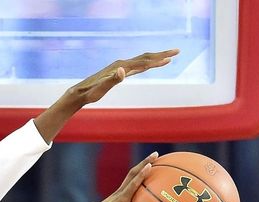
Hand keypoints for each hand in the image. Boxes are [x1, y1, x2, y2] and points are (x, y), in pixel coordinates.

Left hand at [64, 49, 180, 106]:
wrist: (80, 92)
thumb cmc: (90, 93)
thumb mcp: (101, 89)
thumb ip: (112, 80)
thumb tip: (122, 71)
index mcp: (120, 67)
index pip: (143, 62)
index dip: (157, 61)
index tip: (170, 59)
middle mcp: (121, 64)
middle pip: (145, 57)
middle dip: (162, 54)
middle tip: (178, 51)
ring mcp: (120, 67)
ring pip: (142, 60)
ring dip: (156, 58)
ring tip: (169, 57)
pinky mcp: (118, 71)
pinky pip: (136, 66)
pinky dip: (146, 64)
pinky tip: (151, 65)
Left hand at [84, 151, 158, 201]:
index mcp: (119, 201)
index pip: (132, 185)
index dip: (142, 175)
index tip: (151, 165)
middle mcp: (118, 194)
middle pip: (132, 174)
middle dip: (144, 163)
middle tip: (156, 154)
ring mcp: (117, 194)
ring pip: (131, 177)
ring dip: (141, 168)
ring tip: (154, 161)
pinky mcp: (117, 197)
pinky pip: (130, 184)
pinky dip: (138, 178)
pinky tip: (146, 180)